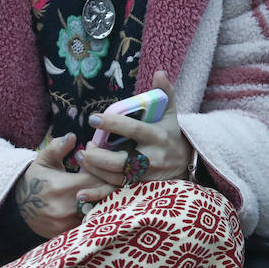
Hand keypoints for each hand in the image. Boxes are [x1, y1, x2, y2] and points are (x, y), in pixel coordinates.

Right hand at [14, 133, 112, 237]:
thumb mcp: (43, 159)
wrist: (17, 207)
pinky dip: (96, 215)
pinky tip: (99, 207)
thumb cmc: (35, 180)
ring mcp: (67, 224)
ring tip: (111, 193)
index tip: (110, 168)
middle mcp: (66, 207)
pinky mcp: (66, 234)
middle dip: (111, 188)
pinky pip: (89, 224)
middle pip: (102, 197)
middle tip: (117, 181)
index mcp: (62, 187)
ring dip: (106, 202)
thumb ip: (57, 147)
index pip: (97, 179)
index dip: (107, 172)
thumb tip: (72, 136)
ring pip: (98, 212)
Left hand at [77, 70, 194, 194]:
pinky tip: (81, 193)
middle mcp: (153, 159)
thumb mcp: (171, 114)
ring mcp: (146, 177)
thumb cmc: (172, 135)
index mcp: (158, 137)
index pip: (133, 129)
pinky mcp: (139, 190)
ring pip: (116, 177)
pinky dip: (98, 196)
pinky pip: (117, 194)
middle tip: (86, 146)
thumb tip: (159, 72)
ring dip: (95, 170)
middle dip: (99, 155)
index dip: (113, 123)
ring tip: (82, 158)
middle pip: (122, 160)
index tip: (93, 118)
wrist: (186, 164)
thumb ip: (165, 93)